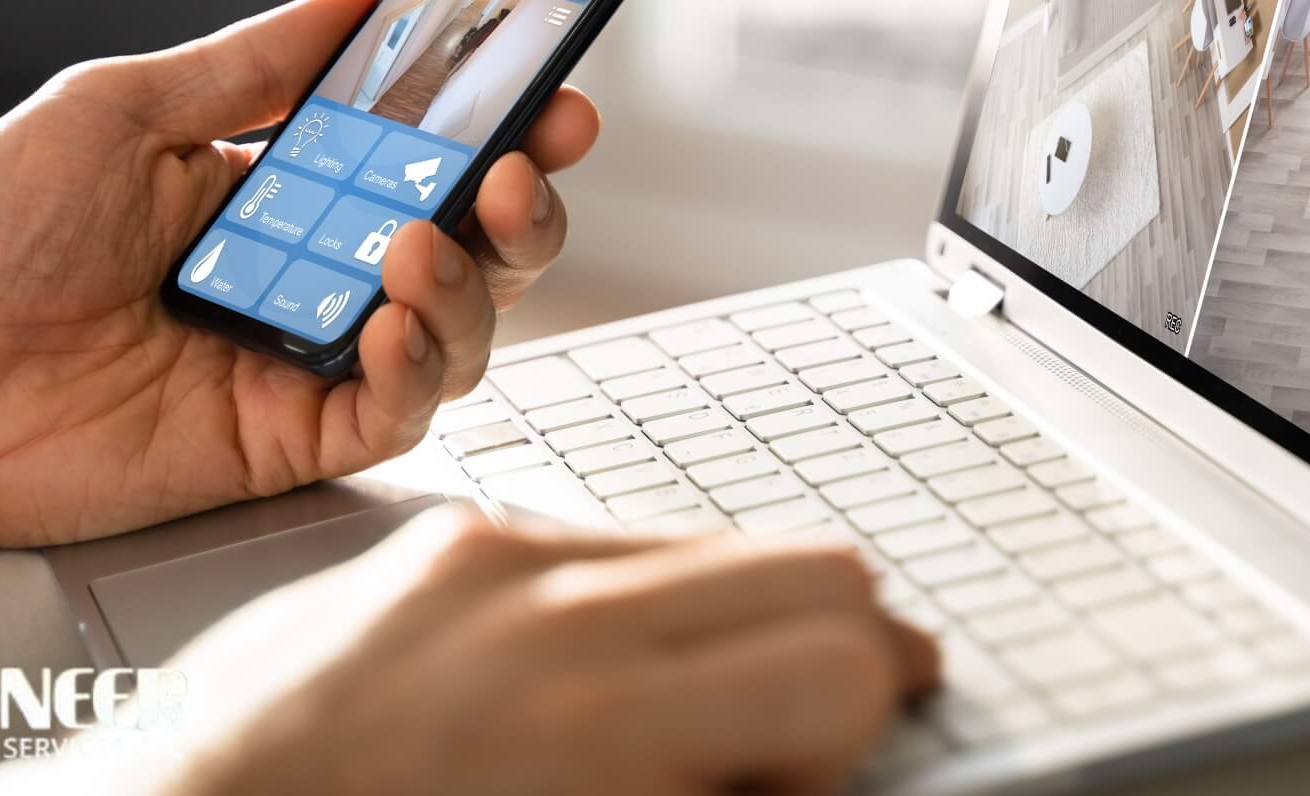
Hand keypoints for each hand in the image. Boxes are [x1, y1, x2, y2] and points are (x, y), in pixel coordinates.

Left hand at [0, 0, 599, 548]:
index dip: (502, 130)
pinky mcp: (281, 443)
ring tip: (426, 243)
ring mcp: (301, 361)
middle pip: (472, 247)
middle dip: (524, 206)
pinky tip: (389, 325)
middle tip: (522, 168)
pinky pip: (394, 413)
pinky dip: (416, 367)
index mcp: (280, 190)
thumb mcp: (118, 110)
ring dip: (474, 282)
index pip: (424, 159)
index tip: (552, 97)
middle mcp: (309, 275)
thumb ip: (250, 63)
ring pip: (457, 332)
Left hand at [166, 509, 940, 795]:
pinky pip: (604, 540)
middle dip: (840, 657)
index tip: (843, 765)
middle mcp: (549, 606)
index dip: (872, 726)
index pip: (848, 654)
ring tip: (687, 719)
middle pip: (815, 567)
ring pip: (716, 542)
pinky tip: (587, 684)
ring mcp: (486, 556)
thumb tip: (812, 768)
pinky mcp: (436, 540)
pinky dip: (636, 606)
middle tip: (804, 738)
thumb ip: (713, 795)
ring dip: (738, 625)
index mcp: (591, 722)